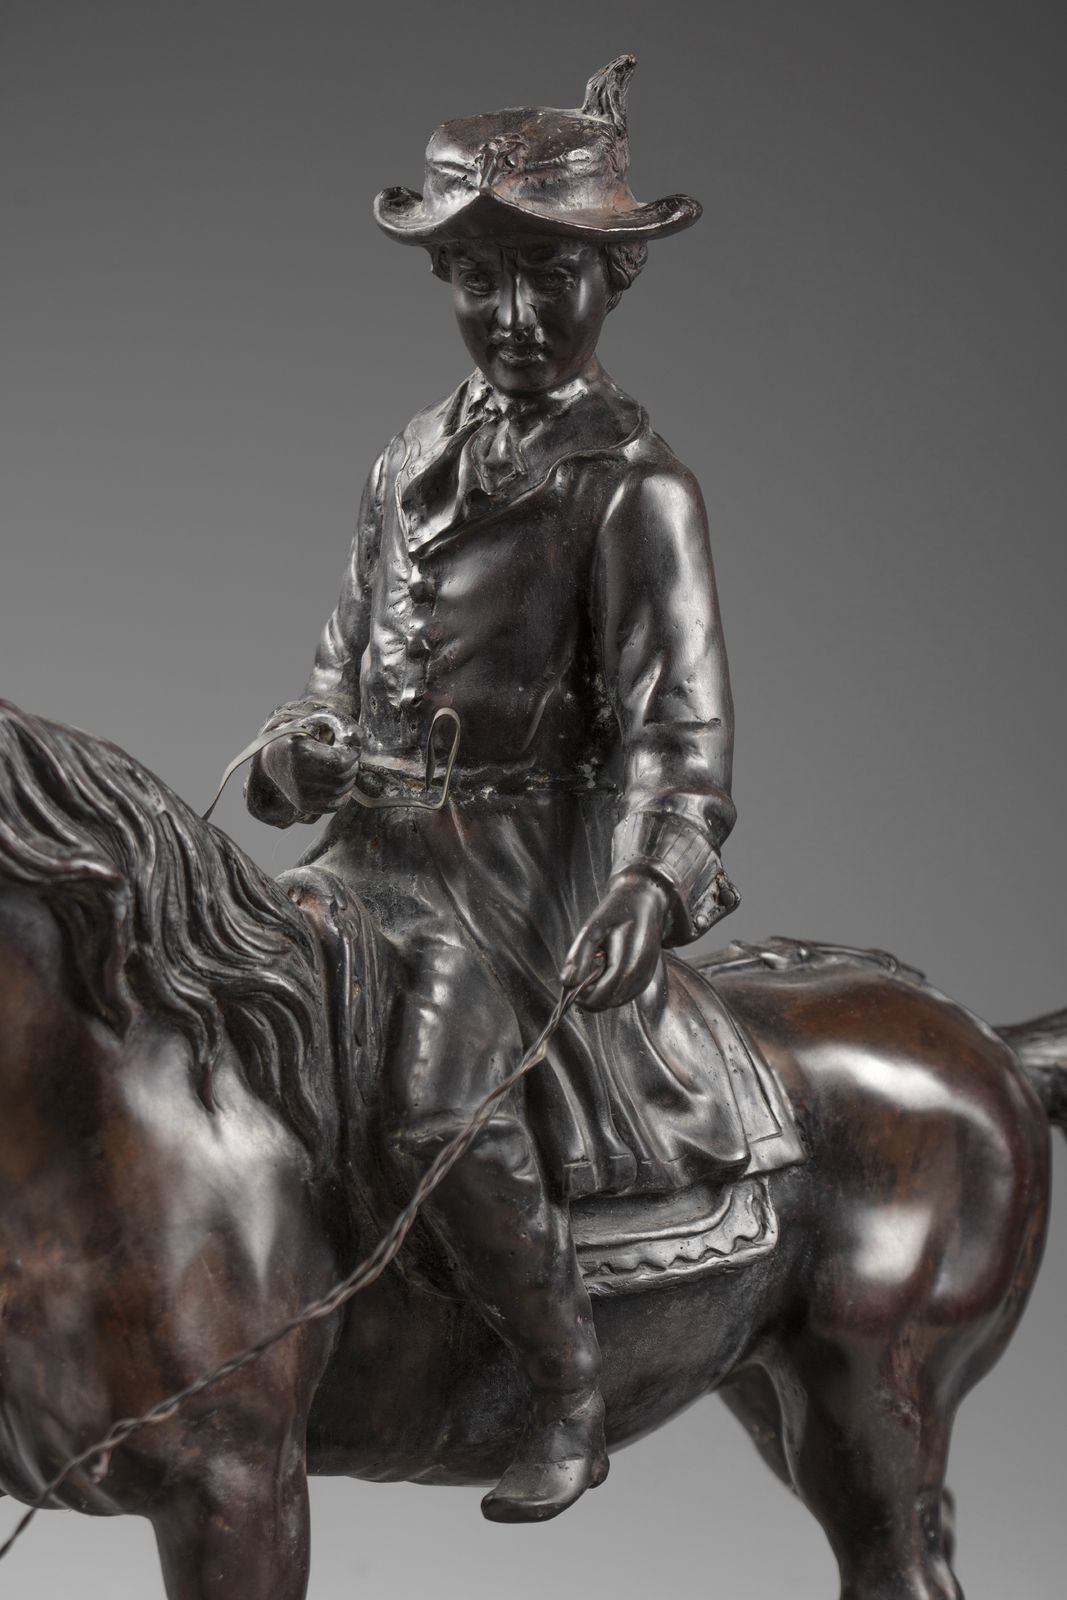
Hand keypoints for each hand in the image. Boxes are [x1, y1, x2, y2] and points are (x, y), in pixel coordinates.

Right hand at [260, 729, 360, 815]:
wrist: (275, 756)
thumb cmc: (302, 734)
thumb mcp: (319, 720)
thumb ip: (341, 724)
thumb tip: (354, 740)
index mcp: (297, 750)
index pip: (339, 760)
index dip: (352, 752)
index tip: (349, 745)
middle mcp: (295, 775)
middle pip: (342, 776)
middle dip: (351, 765)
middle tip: (344, 755)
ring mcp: (299, 793)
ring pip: (341, 791)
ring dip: (348, 778)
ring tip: (339, 766)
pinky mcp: (303, 805)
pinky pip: (336, 805)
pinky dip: (343, 794)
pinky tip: (336, 780)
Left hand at [561, 870, 671, 1010]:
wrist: (646, 901)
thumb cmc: (619, 910)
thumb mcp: (593, 926)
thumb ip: (579, 956)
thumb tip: (567, 982)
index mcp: (628, 965)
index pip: (598, 997)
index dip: (579, 993)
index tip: (572, 976)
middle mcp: (640, 978)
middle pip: (604, 1004)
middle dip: (587, 992)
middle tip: (581, 968)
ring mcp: (645, 980)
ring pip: (613, 1002)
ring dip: (598, 990)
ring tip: (596, 963)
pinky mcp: (645, 979)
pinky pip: (622, 995)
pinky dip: (609, 988)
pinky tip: (606, 967)